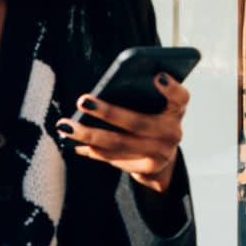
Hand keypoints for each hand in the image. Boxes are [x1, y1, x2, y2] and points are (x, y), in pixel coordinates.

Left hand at [59, 73, 189, 194]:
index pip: (181, 97)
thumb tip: (103, 92)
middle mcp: (174, 132)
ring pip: (119, 143)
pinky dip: (90, 149)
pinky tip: (71, 141)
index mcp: (177, 109)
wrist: (161, 156)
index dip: (171, 88)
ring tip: (64, 125)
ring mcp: (162, 154)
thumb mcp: (153, 104)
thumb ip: (139, 95)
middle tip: (82, 100)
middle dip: (108, 112)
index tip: (158, 76)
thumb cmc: (150, 117)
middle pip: (138, 122)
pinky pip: (113, 158)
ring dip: (88, 135)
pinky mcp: (147, 168)